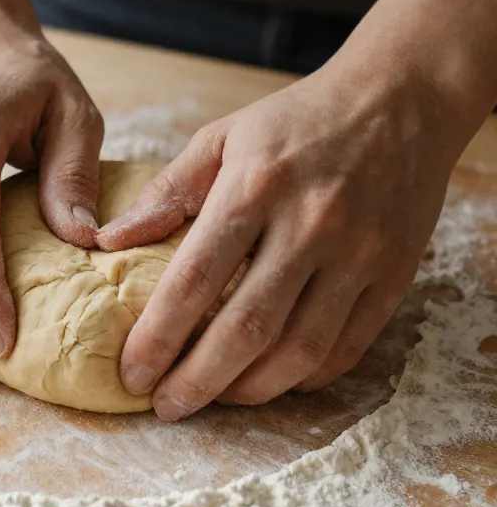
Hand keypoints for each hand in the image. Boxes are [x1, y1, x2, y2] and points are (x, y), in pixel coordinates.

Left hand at [97, 58, 468, 419]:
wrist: (400, 99)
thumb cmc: (298, 120)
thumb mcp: (224, 136)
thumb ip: (168, 191)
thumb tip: (107, 241)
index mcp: (257, 185)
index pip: (196, 277)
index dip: (159, 336)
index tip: (132, 372)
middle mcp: (310, 223)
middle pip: (247, 328)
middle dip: (198, 380)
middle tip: (165, 407)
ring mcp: (358, 253)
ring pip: (300, 350)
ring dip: (250, 389)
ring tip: (213, 399)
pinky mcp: (394, 274)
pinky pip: (347, 347)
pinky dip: (305, 376)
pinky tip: (272, 380)